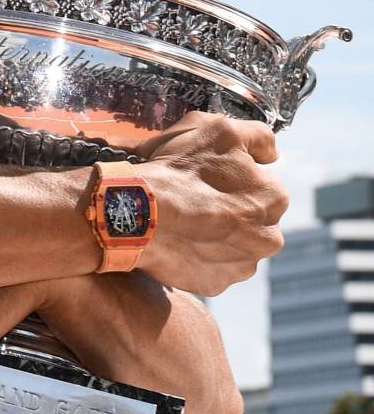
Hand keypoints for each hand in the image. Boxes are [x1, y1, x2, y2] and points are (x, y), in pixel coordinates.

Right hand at [133, 111, 287, 294]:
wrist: (138, 214)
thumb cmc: (176, 169)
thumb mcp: (218, 129)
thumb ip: (257, 136)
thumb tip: (270, 153)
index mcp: (274, 198)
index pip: (261, 183)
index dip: (232, 175)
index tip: (207, 174)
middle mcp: (269, 237)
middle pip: (251, 217)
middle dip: (229, 208)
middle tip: (193, 197)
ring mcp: (241, 264)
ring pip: (233, 244)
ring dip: (215, 233)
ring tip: (183, 219)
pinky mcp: (214, 283)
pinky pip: (210, 266)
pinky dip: (196, 254)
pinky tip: (177, 239)